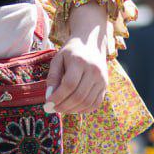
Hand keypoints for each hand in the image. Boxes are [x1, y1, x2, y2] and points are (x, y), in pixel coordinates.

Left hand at [46, 1, 109, 115]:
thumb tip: (49, 96)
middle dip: (64, 106)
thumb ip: (53, 76)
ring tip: (62, 109)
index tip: (48, 103)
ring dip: (73, 110)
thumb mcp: (58, 58)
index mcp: (79, 62)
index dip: (58, 97)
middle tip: (54, 109)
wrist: (91, 43)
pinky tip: (74, 109)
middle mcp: (93, 71)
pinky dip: (84, 110)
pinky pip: (96, 103)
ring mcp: (102, 79)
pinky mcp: (105, 85)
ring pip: (88, 102)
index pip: (69, 84)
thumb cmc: (71, 52)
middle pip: (79, 95)